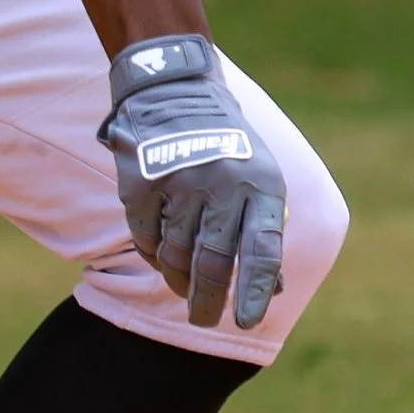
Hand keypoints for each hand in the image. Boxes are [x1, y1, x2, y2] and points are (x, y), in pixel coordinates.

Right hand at [98, 33, 287, 330]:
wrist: (174, 90)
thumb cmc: (228, 145)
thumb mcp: (260, 177)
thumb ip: (264, 230)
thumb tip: (272, 290)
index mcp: (261, 184)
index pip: (262, 250)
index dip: (253, 290)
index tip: (245, 322)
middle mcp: (221, 183)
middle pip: (213, 261)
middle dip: (208, 301)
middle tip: (204, 322)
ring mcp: (178, 182)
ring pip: (175, 255)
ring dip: (178, 278)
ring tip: (183, 286)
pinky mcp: (141, 183)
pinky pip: (145, 238)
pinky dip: (153, 253)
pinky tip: (161, 253)